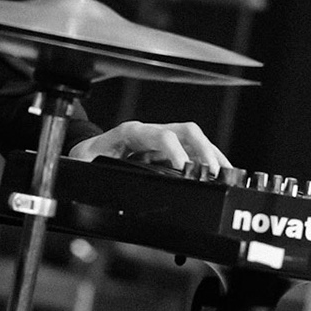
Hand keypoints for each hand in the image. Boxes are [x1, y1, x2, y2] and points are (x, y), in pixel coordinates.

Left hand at [67, 120, 228, 169]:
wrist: (85, 152)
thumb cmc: (86, 156)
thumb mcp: (85, 163)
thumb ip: (93, 170)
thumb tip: (98, 180)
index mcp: (131, 132)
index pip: (160, 136)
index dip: (174, 151)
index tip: (185, 168)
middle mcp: (150, 132)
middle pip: (185, 131)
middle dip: (203, 149)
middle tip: (213, 171)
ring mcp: (161, 140)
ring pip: (194, 140)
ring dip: (212, 155)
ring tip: (225, 173)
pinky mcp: (167, 151)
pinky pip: (193, 151)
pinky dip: (208, 161)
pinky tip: (218, 173)